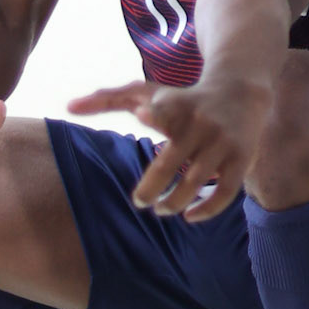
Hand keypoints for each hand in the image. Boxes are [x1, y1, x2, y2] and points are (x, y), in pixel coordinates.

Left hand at [67, 77, 270, 221]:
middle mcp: (200, 123)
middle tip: (140, 202)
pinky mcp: (241, 158)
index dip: (155, 113)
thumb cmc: (183, 97)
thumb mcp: (149, 91)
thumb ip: (108, 98)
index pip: (166, 110)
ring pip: (194, 183)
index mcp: (175, 105)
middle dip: (151, 189)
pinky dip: (207, 210)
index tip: (144, 114)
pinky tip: (190, 217)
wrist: (241, 91)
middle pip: (171, 163)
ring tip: (162, 209)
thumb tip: (67, 106)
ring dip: (173, 203)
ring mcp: (222, 142)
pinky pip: (225, 193)